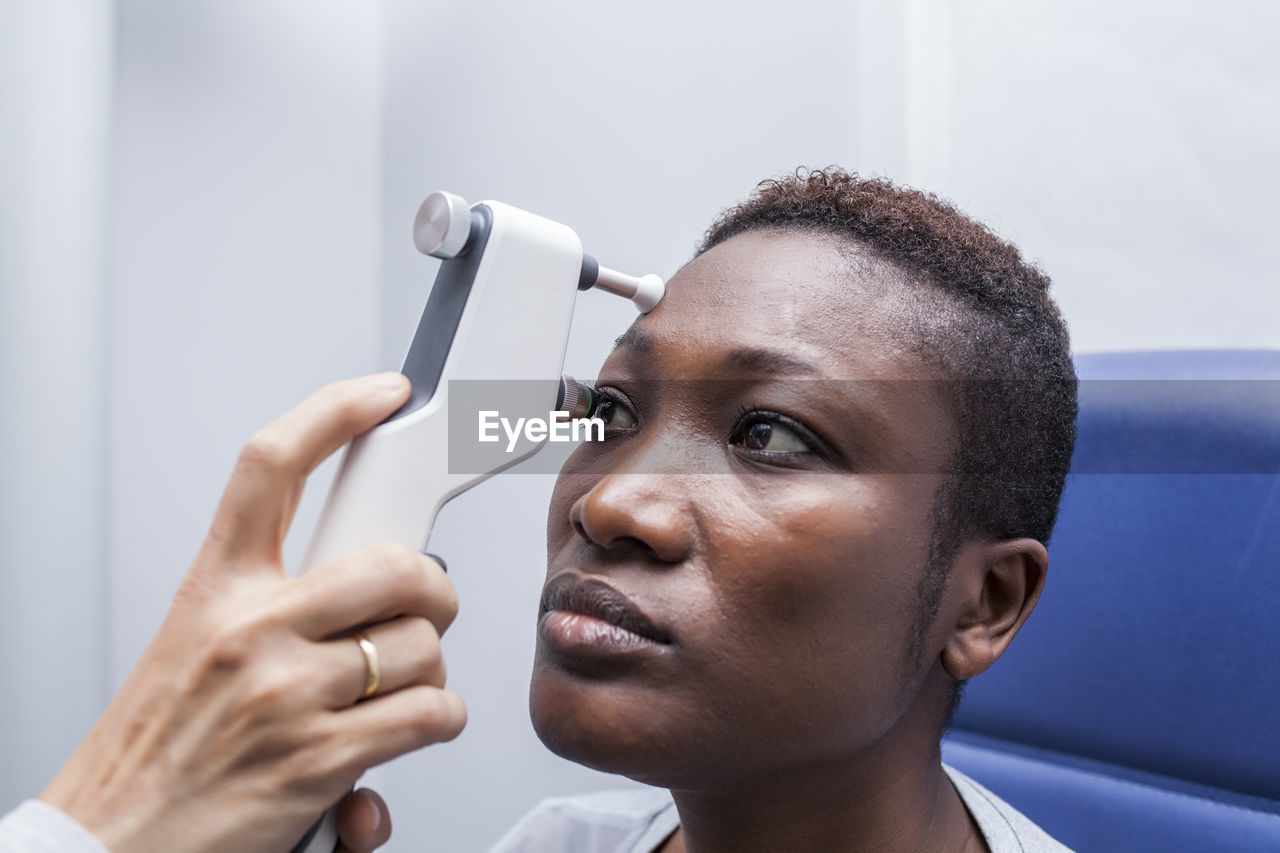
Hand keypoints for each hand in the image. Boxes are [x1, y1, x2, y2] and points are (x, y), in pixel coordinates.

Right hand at [39, 374, 465, 852]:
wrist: (108, 847)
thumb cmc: (156, 750)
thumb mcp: (192, 647)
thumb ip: (270, 606)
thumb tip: (363, 592)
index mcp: (214, 591)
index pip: (271, 467)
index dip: (335, 412)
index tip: (383, 392)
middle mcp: (250, 630)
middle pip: (393, 561)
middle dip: (432, 586)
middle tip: (423, 607)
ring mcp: (286, 693)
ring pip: (423, 644)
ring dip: (429, 669)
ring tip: (393, 689)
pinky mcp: (320, 759)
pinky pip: (431, 714)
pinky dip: (437, 722)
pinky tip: (406, 730)